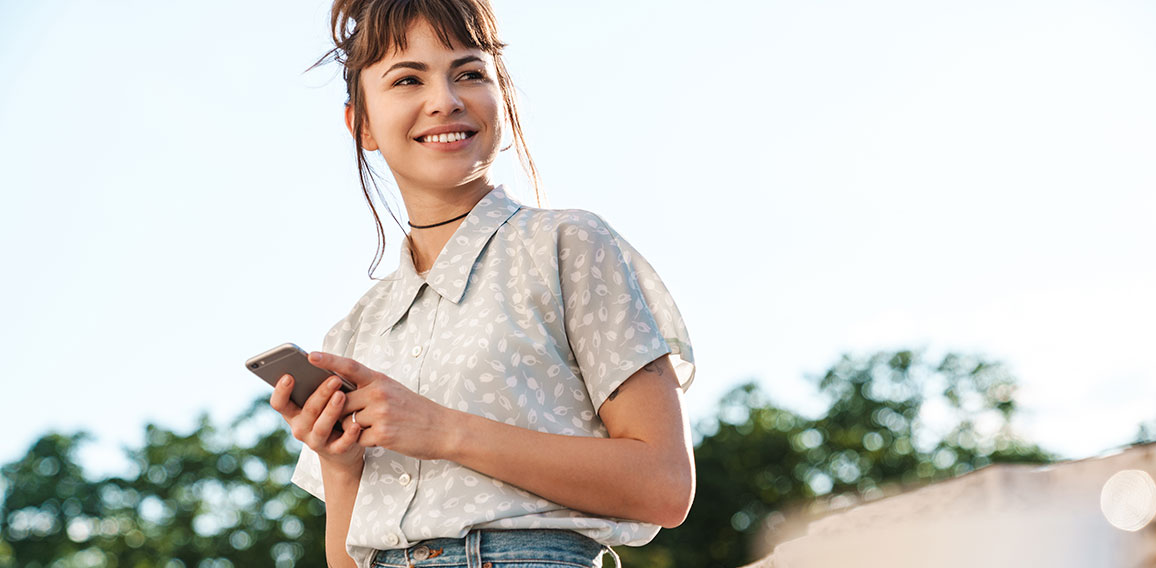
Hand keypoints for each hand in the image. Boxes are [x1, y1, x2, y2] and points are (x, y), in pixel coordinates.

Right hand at [270, 372, 362, 470]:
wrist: (340, 450)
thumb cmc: (329, 414)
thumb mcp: (319, 401)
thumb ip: (316, 386)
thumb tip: (322, 362)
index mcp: (293, 413)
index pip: (279, 403)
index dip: (281, 391)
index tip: (289, 376)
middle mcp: (300, 428)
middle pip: (308, 411)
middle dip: (321, 393)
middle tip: (335, 379)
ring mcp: (316, 441)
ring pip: (322, 426)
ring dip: (332, 411)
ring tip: (342, 396)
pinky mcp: (335, 452)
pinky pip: (341, 444)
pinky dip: (349, 435)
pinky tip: (355, 425)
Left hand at [307, 351, 453, 459]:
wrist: (442, 429)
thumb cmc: (414, 410)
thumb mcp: (393, 390)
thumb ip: (368, 388)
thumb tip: (339, 390)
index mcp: (380, 379)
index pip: (350, 366)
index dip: (329, 360)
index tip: (311, 355)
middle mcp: (379, 393)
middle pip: (341, 402)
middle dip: (344, 412)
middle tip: (363, 416)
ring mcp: (380, 413)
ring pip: (347, 422)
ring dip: (356, 428)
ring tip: (378, 426)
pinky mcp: (382, 433)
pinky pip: (358, 438)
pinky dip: (367, 441)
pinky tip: (384, 437)